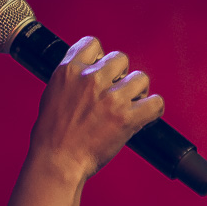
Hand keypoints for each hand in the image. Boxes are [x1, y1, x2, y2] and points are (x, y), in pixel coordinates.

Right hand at [28, 35, 164, 182]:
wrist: (56, 161)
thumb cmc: (50, 134)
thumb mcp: (52, 95)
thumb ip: (71, 80)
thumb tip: (86, 73)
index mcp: (69, 71)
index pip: (92, 44)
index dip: (99, 57)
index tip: (101, 70)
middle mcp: (91, 79)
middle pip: (121, 59)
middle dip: (120, 75)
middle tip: (115, 92)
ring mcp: (111, 97)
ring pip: (141, 78)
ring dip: (137, 91)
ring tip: (129, 105)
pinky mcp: (127, 117)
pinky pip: (155, 103)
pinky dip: (152, 109)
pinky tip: (143, 116)